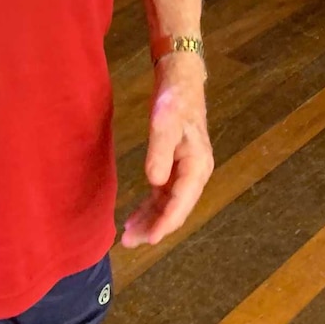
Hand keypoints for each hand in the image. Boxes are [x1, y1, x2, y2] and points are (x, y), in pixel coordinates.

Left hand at [121, 54, 212, 246]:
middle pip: (174, 209)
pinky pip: (163, 193)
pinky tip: (136, 214)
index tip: (147, 239)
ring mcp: (185, 171)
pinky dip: (150, 205)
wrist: (180, 81)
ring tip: (127, 235)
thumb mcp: (164, 123)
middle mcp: (195, 173)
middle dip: (153, 228)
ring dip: (150, 219)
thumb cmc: (174, 99)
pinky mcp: (175, 165)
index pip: (180, 203)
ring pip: (168, 204)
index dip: (164, 223)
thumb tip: (154, 183)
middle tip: (128, 242)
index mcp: (197, 167)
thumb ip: (159, 152)